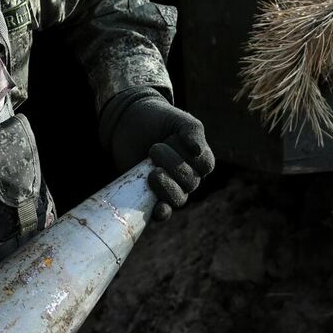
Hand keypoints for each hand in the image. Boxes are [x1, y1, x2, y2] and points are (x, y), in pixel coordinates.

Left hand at [104, 91, 214, 220]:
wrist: (127, 124)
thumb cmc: (157, 120)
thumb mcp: (177, 120)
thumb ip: (192, 131)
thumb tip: (196, 150)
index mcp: (200, 159)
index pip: (205, 165)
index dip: (188, 154)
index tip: (171, 137)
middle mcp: (189, 177)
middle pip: (190, 182)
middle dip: (172, 164)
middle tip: (154, 148)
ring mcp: (171, 189)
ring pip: (178, 199)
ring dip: (166, 187)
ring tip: (151, 171)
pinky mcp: (152, 197)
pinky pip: (163, 212)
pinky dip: (162, 212)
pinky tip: (158, 208)